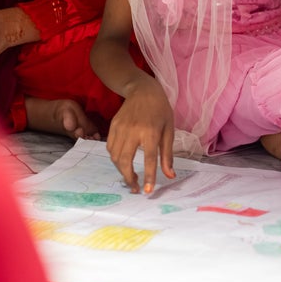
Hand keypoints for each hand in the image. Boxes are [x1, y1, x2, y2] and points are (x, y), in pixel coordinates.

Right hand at [106, 76, 174, 193]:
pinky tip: (123, 161)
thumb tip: (170, 176)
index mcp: (151, 131)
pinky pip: (110, 148)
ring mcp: (120, 128)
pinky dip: (115, 158)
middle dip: (128, 178)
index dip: (148, 176)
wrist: (143, 90)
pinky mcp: (112, 126)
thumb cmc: (160, 110)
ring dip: (121, 170)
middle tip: (135, 187)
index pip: (149, 158)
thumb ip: (168, 154)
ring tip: (130, 175)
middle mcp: (134, 130)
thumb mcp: (169, 130)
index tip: (147, 191)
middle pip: (125, 160)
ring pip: (115, 156)